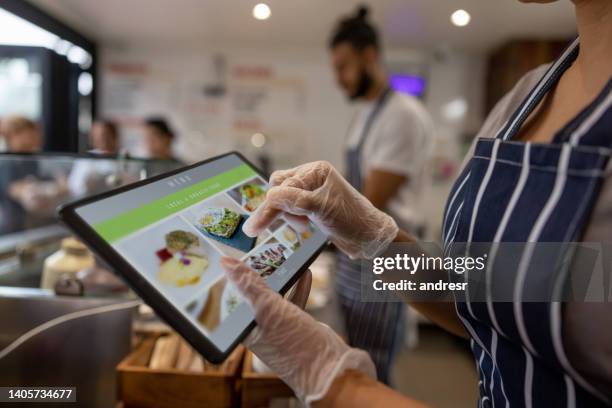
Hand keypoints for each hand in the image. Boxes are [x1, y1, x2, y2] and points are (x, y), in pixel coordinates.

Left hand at [221, 257, 375, 404]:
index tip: (241, 255)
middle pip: (254, 294)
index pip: (233, 296)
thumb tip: (226, 263)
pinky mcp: (296, 324)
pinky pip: (293, 300)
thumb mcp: (268, 309)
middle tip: (266, 251)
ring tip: (285, 257)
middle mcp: (258, 328)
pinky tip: (305, 272)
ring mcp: (278, 326)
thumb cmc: (295, 344)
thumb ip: (248, 285)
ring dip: (283, 277)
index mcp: (243, 329)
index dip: (237, 276)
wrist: (331, 369)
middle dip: (261, 273)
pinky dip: (298, 286)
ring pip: (276, 295)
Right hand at [243, 161, 397, 258]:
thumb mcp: (320, 208)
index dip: (270, 207)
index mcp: (315, 171)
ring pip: (282, 201)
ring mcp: (311, 193)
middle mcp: (312, 178)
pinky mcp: (311, 207)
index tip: (253, 228)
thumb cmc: (352, 219)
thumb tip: (268, 197)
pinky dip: (292, 220)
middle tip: (277, 227)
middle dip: (280, 209)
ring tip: (303, 226)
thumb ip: (293, 201)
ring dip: (287, 216)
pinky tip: (304, 226)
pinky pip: (290, 210)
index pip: (281, 185)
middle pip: (278, 190)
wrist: (370, 238)